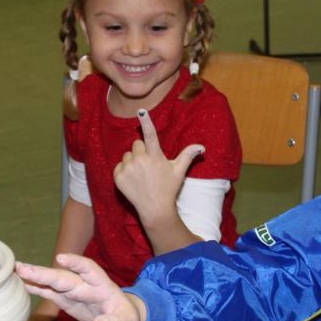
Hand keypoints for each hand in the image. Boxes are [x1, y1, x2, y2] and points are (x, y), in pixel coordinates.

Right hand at [15, 254, 143, 320]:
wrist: (121, 317)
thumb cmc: (125, 318)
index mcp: (102, 286)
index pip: (89, 270)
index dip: (76, 264)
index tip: (61, 258)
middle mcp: (85, 285)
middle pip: (63, 277)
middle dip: (44, 273)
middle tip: (22, 268)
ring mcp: (73, 291)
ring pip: (52, 282)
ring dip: (34, 276)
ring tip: (15, 270)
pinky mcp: (65, 299)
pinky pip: (48, 292)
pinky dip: (35, 287)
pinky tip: (19, 282)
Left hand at [113, 108, 202, 226]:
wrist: (155, 209)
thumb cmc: (168, 188)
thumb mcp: (179, 171)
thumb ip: (188, 155)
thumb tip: (202, 147)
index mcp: (155, 156)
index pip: (150, 135)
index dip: (146, 121)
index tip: (141, 111)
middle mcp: (140, 160)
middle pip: (136, 144)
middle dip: (142, 151)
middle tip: (149, 165)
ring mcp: (128, 168)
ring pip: (127, 154)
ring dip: (133, 161)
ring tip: (141, 174)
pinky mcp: (118, 176)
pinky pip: (119, 165)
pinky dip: (124, 171)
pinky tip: (133, 180)